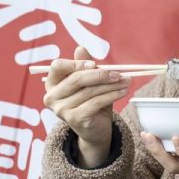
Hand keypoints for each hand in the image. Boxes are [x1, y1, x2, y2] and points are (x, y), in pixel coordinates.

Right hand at [43, 46, 130, 166]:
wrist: (96, 130)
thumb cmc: (91, 102)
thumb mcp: (89, 83)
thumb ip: (84, 67)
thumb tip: (81, 48)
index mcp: (52, 84)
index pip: (57, 66)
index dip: (76, 63)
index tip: (95, 64)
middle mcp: (52, 97)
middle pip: (76, 78)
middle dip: (100, 74)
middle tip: (118, 73)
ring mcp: (61, 109)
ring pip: (90, 91)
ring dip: (111, 84)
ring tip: (126, 81)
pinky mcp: (75, 119)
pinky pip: (96, 102)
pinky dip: (112, 95)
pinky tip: (123, 91)